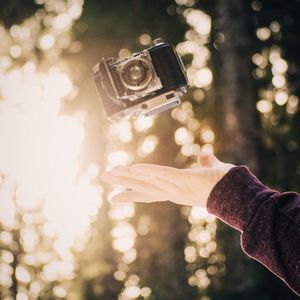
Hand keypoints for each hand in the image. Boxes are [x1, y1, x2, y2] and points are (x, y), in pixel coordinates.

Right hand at [101, 151, 234, 206]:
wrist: (240, 196)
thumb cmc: (226, 185)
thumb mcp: (212, 171)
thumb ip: (206, 162)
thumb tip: (205, 153)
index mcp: (176, 192)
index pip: (149, 193)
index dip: (132, 194)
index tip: (117, 196)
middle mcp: (172, 193)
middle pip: (142, 189)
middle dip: (122, 185)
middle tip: (105, 183)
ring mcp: (175, 188)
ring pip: (146, 181)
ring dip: (127, 176)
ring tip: (109, 172)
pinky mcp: (182, 180)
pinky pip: (160, 175)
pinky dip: (146, 172)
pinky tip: (131, 168)